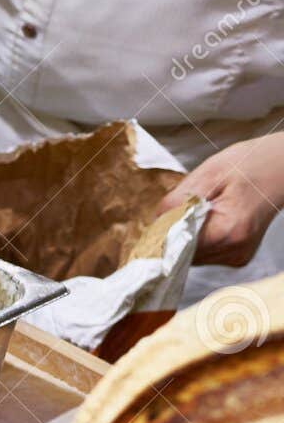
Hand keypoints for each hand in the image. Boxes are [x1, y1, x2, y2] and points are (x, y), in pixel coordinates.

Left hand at [158, 135, 283, 266]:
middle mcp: (234, 251)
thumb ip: (175, 205)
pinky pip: (204, 253)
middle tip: (180, 210)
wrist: (280, 168)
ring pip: (191, 256)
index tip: (155, 227)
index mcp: (227, 232)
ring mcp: (237, 256)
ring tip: (201, 211)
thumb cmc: (247, 165)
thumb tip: (151, 229)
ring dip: (186, 237)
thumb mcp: (206, 176)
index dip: (161, 237)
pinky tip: (211, 220)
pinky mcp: (237, 257)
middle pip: (183, 255)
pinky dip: (199, 239)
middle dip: (174, 235)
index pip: (178, 248)